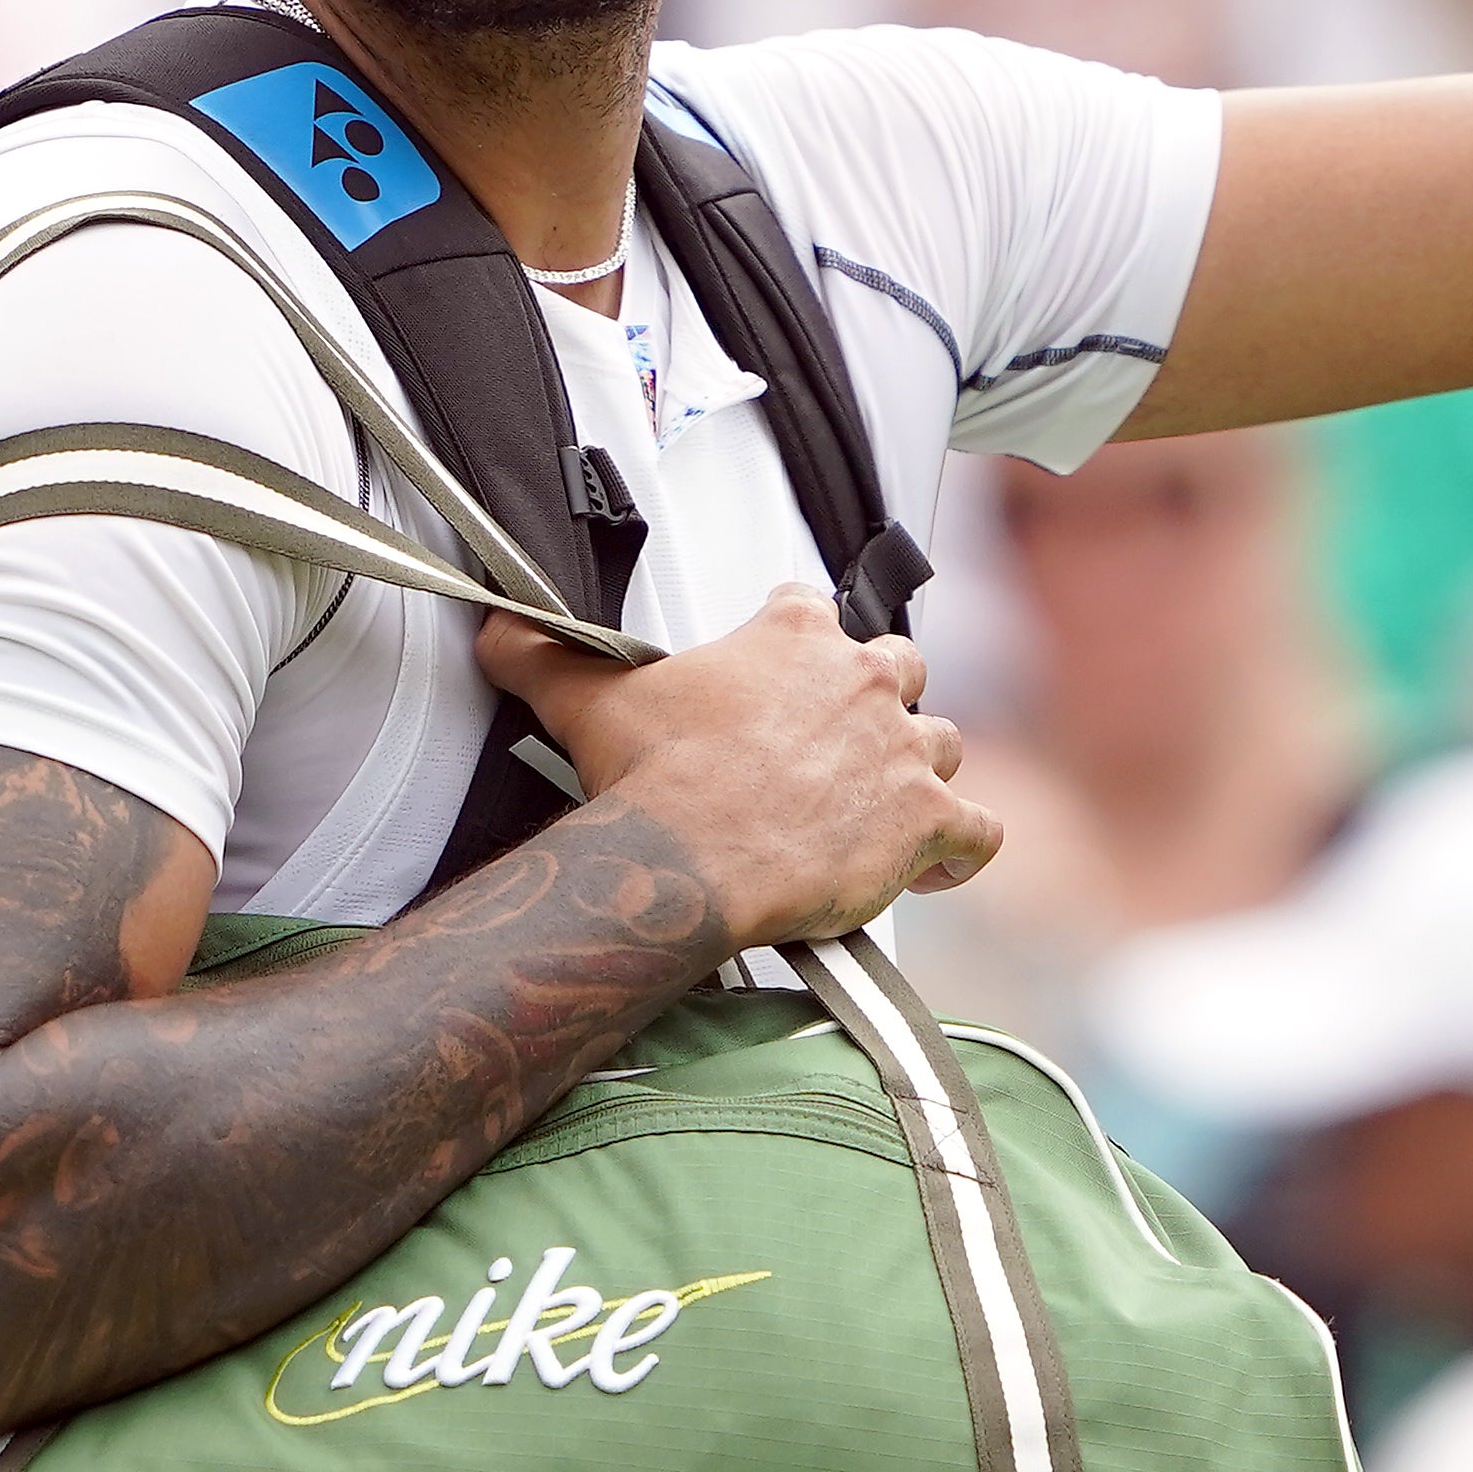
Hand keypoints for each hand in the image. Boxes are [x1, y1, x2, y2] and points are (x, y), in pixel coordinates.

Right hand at [477, 591, 994, 948]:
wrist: (692, 856)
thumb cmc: (655, 778)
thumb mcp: (586, 699)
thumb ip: (541, 655)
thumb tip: (495, 630)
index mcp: (793, 635)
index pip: (811, 606)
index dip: (798, 639)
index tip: (780, 671)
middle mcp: (861, 680)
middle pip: (899, 666)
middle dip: (879, 699)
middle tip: (840, 744)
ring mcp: (902, 749)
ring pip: (943, 744)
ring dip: (919, 773)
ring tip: (886, 808)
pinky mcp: (927, 819)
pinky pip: (977, 829)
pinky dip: (962, 849)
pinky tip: (935, 865)